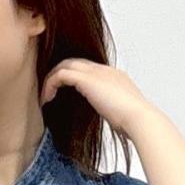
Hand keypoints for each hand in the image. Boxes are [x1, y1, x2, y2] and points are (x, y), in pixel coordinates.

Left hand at [40, 59, 157, 139]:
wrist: (138, 118)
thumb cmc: (133, 122)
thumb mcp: (121, 114)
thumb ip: (113, 111)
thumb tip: (112, 120)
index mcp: (115, 77)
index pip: (89, 69)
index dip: (74, 78)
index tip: (64, 93)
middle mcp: (105, 70)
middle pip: (75, 62)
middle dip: (60, 74)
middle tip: (49, 91)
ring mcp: (96, 72)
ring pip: (65, 65)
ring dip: (51, 80)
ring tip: (45, 97)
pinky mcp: (87, 79)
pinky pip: (61, 74)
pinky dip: (50, 84)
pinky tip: (46, 99)